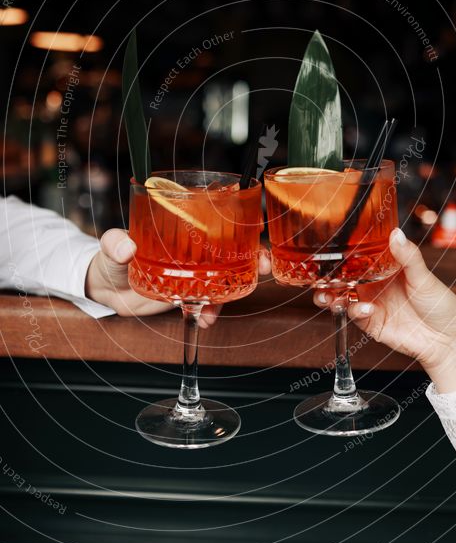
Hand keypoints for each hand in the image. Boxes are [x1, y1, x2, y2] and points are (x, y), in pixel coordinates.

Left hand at [86, 230, 271, 326]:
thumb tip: (126, 248)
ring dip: (232, 291)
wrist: (106, 288)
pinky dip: (209, 312)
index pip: (218, 223)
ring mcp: (192, 274)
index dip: (242, 227)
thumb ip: (115, 243)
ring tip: (220, 307)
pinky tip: (205, 319)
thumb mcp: (111, 245)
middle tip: (262, 266)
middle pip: (231, 251)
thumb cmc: (112, 256)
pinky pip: (206, 302)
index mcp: (181, 230)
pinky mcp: (187, 295)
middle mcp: (193, 251)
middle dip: (252, 258)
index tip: (256, 232)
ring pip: (223, 279)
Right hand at [313, 228, 455, 392]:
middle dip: (326, 277)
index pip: (357, 257)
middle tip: (319, 277)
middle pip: (341, 277)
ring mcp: (370, 303)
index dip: (341, 253)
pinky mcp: (371, 323)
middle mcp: (373, 284)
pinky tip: (366, 308)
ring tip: (329, 296)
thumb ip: (408, 257)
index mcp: (384, 268)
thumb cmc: (441, 304)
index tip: (328, 248)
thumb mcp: (424, 277)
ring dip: (330, 295)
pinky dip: (354, 310)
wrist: (447, 340)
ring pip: (340, 296)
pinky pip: (354, 315)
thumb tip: (396, 233)